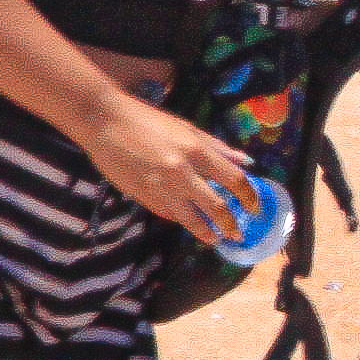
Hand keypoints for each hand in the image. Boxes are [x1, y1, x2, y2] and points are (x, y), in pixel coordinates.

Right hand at [86, 96, 259, 244]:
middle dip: (231, 224)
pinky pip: (168, 214)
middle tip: (238, 234)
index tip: (255, 206)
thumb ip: (218, 148)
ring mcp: (161, 187)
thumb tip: (246, 162)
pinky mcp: (142, 196)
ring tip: (215, 239)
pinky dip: (180, 220)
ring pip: (191, 219)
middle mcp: (182, 173)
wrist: (105, 123)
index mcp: (197, 151)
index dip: (249, 196)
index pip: (234, 180)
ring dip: (207, 232)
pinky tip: (187, 223)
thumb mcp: (188, 128)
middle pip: (217, 206)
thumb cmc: (148, 120)